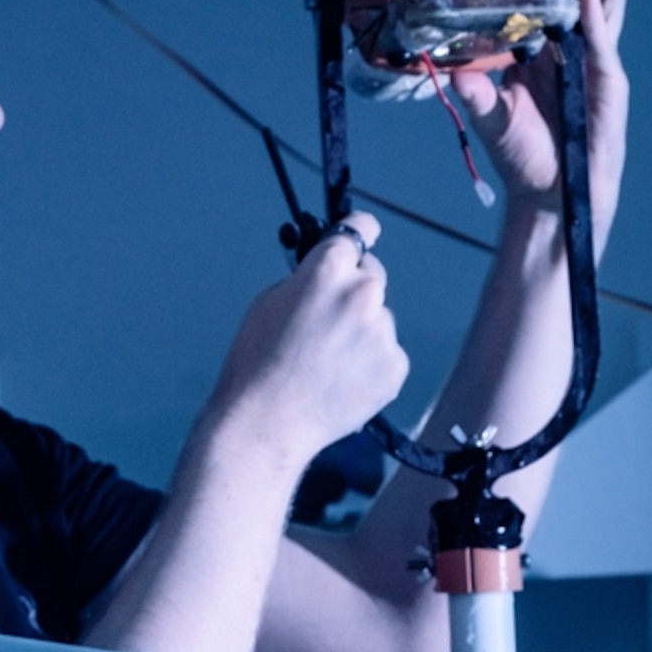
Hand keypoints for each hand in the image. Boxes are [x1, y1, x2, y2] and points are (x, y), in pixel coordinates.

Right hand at [196, 215, 411, 470]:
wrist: (266, 422)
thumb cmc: (255, 361)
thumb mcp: (268, 302)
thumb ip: (305, 282)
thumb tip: (326, 282)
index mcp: (328, 270)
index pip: (360, 228)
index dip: (359, 232)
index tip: (361, 237)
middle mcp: (363, 293)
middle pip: (371, 277)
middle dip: (353, 291)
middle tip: (326, 324)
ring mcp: (384, 332)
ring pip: (377, 321)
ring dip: (361, 333)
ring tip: (328, 364)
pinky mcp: (396, 366)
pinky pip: (386, 354)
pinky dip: (369, 364)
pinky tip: (342, 382)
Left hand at [449, 0, 626, 246]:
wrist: (552, 192)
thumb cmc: (523, 152)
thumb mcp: (492, 121)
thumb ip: (478, 97)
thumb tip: (455, 75)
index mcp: (531, 46)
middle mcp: (562, 44)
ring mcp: (590, 56)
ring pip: (601, 2)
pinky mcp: (608, 78)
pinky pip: (603, 42)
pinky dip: (596, 18)